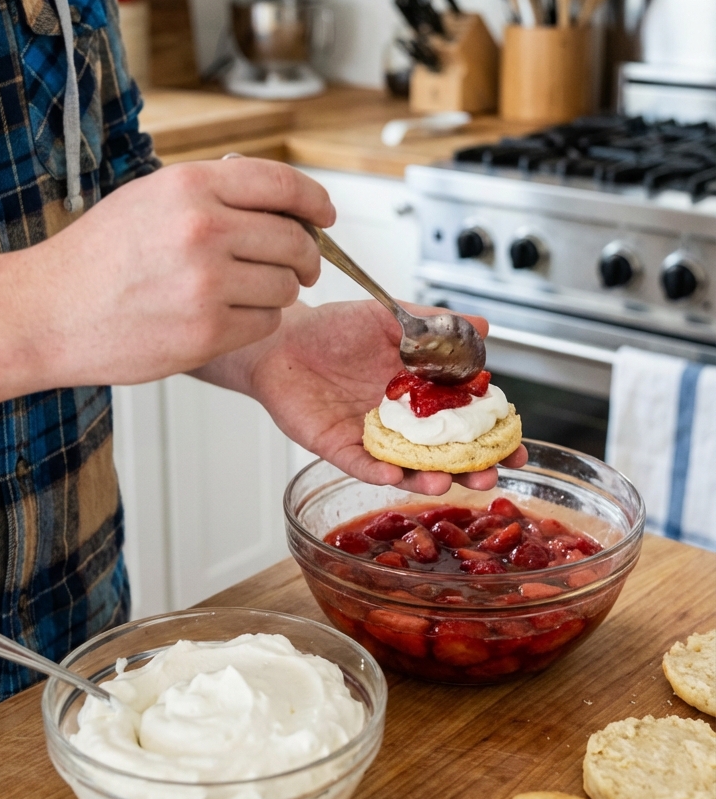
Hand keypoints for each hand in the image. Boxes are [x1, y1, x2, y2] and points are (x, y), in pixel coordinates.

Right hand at [37, 158, 335, 385]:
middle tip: (299, 265)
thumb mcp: (151, 198)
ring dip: (276, 290)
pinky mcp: (207, 331)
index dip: (315, 201)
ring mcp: (206, 282)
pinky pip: (266, 322)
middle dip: (306, 255)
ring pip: (286, 284)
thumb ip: (214, 193)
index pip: (283, 184)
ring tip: (242, 292)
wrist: (47, 311)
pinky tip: (224, 316)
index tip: (325, 215)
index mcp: (191, 185)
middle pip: (295, 239)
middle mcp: (203, 228)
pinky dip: (255, 321)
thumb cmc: (96, 256)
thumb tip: (283, 203)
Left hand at [240, 299, 527, 495]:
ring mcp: (371, 437)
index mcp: (420, 393)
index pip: (465, 420)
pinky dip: (378, 472)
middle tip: (490, 476)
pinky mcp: (338, 447)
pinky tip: (394, 476)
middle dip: (470, 469)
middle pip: (444, 454)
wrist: (281, 339)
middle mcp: (400, 421)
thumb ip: (434, 324)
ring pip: (406, 468)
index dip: (492, 435)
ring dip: (428, 478)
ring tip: (445, 481)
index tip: (517, 446)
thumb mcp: (389, 317)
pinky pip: (361, 465)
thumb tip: (484, 324)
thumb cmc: (334, 327)